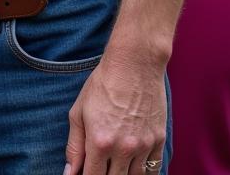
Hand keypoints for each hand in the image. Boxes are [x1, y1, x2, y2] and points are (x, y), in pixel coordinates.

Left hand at [64, 54, 165, 174]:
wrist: (134, 65)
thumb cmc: (102, 84)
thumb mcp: (79, 111)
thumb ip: (74, 145)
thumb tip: (69, 172)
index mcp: (99, 141)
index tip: (83, 174)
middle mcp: (123, 149)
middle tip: (99, 166)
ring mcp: (144, 146)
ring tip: (113, 167)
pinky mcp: (159, 141)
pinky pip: (154, 169)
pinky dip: (143, 172)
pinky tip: (133, 168)